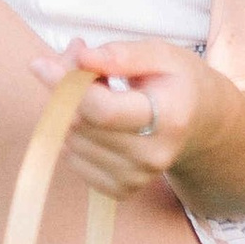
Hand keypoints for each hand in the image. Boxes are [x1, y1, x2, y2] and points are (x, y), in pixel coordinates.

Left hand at [30, 37, 216, 199]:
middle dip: (64, 91)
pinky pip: (74, 162)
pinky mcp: (123, 189)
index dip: (65, 85)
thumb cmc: (178, 82)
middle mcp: (153, 155)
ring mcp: (138, 177)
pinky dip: (73, 137)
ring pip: (72, 143)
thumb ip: (121, 54)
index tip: (42, 64)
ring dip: (68, 112)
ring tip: (94, 92)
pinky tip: (94, 120)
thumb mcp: (161, 54)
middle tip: (77, 66)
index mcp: (168, 118)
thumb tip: (81, 58)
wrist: (202, 123)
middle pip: (82, 126)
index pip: (102, 110)